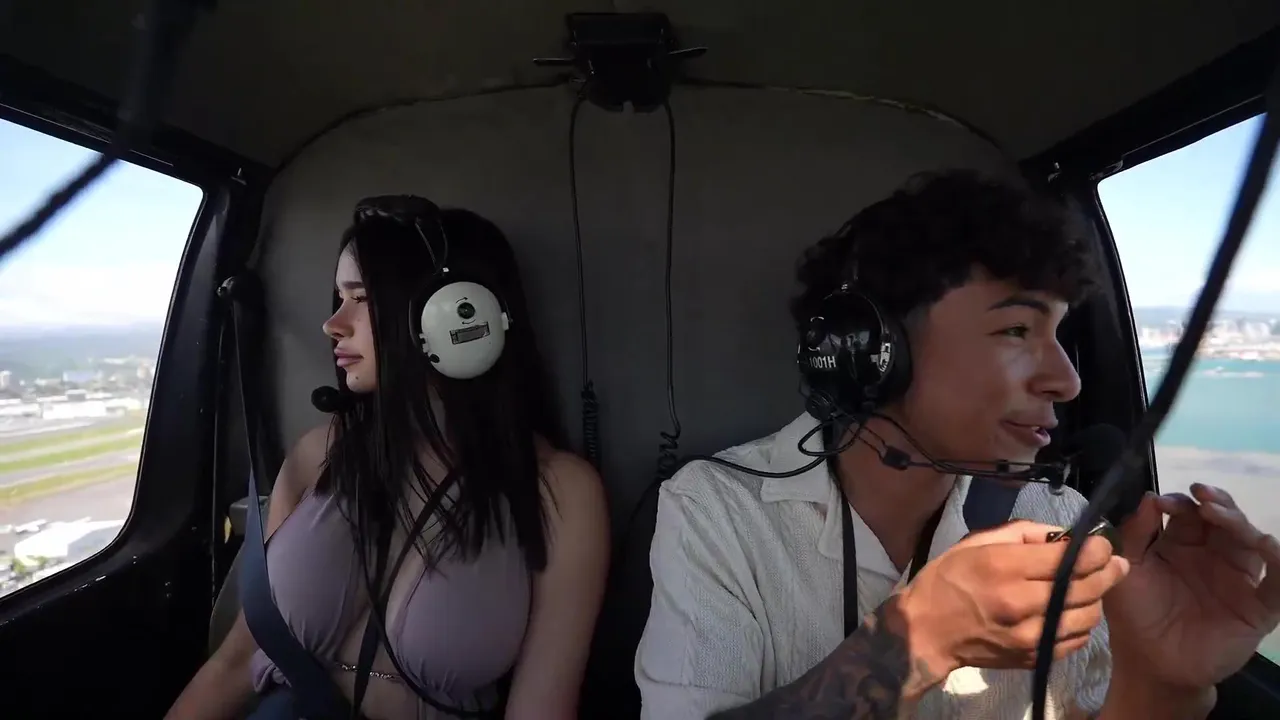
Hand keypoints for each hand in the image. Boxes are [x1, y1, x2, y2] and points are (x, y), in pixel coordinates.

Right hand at [898, 519, 1129, 675]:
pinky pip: (1076, 639)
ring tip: (1091, 587)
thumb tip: (1064, 535)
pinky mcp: (1034, 656)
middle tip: (1115, 563)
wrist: (927, 631)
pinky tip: (1074, 611)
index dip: (1097, 550)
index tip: (1103, 544)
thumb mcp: (977, 542)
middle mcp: (1023, 602)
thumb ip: (1023, 533)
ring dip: (1096, 599)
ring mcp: (1031, 635)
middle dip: (1107, 571)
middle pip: (1087, 587)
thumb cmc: (949, 579)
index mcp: (1005, 567)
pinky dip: (1082, 623)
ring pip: (1088, 615)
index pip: (1069, 558)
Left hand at [1105, 484, 1279, 688]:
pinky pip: (1278, 584)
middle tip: (1201, 496)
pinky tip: (1268, 546)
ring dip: (1239, 523)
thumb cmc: (1135, 615)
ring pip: (1251, 542)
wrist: (1150, 665)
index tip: (1163, 502)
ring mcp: (1238, 580)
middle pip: (1225, 520)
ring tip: (1220, 514)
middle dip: (1216, 503)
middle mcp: (1214, 556)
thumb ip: (1135, 534)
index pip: (1190, 513)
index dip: (1181, 502)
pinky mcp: (1258, 607)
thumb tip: (1148, 496)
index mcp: (1182, 544)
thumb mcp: (1127, 569)